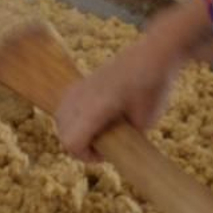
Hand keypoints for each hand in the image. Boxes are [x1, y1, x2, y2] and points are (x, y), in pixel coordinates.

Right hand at [54, 18, 185, 161]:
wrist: (152, 57)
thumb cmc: (153, 89)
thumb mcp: (144, 124)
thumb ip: (124, 140)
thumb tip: (114, 151)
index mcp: (97, 108)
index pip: (71, 141)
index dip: (85, 155)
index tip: (105, 154)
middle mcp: (82, 97)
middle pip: (62, 132)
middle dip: (79, 145)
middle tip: (103, 145)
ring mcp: (78, 87)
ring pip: (59, 118)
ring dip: (73, 130)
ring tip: (97, 131)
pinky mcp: (80, 82)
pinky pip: (64, 105)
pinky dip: (72, 116)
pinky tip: (92, 117)